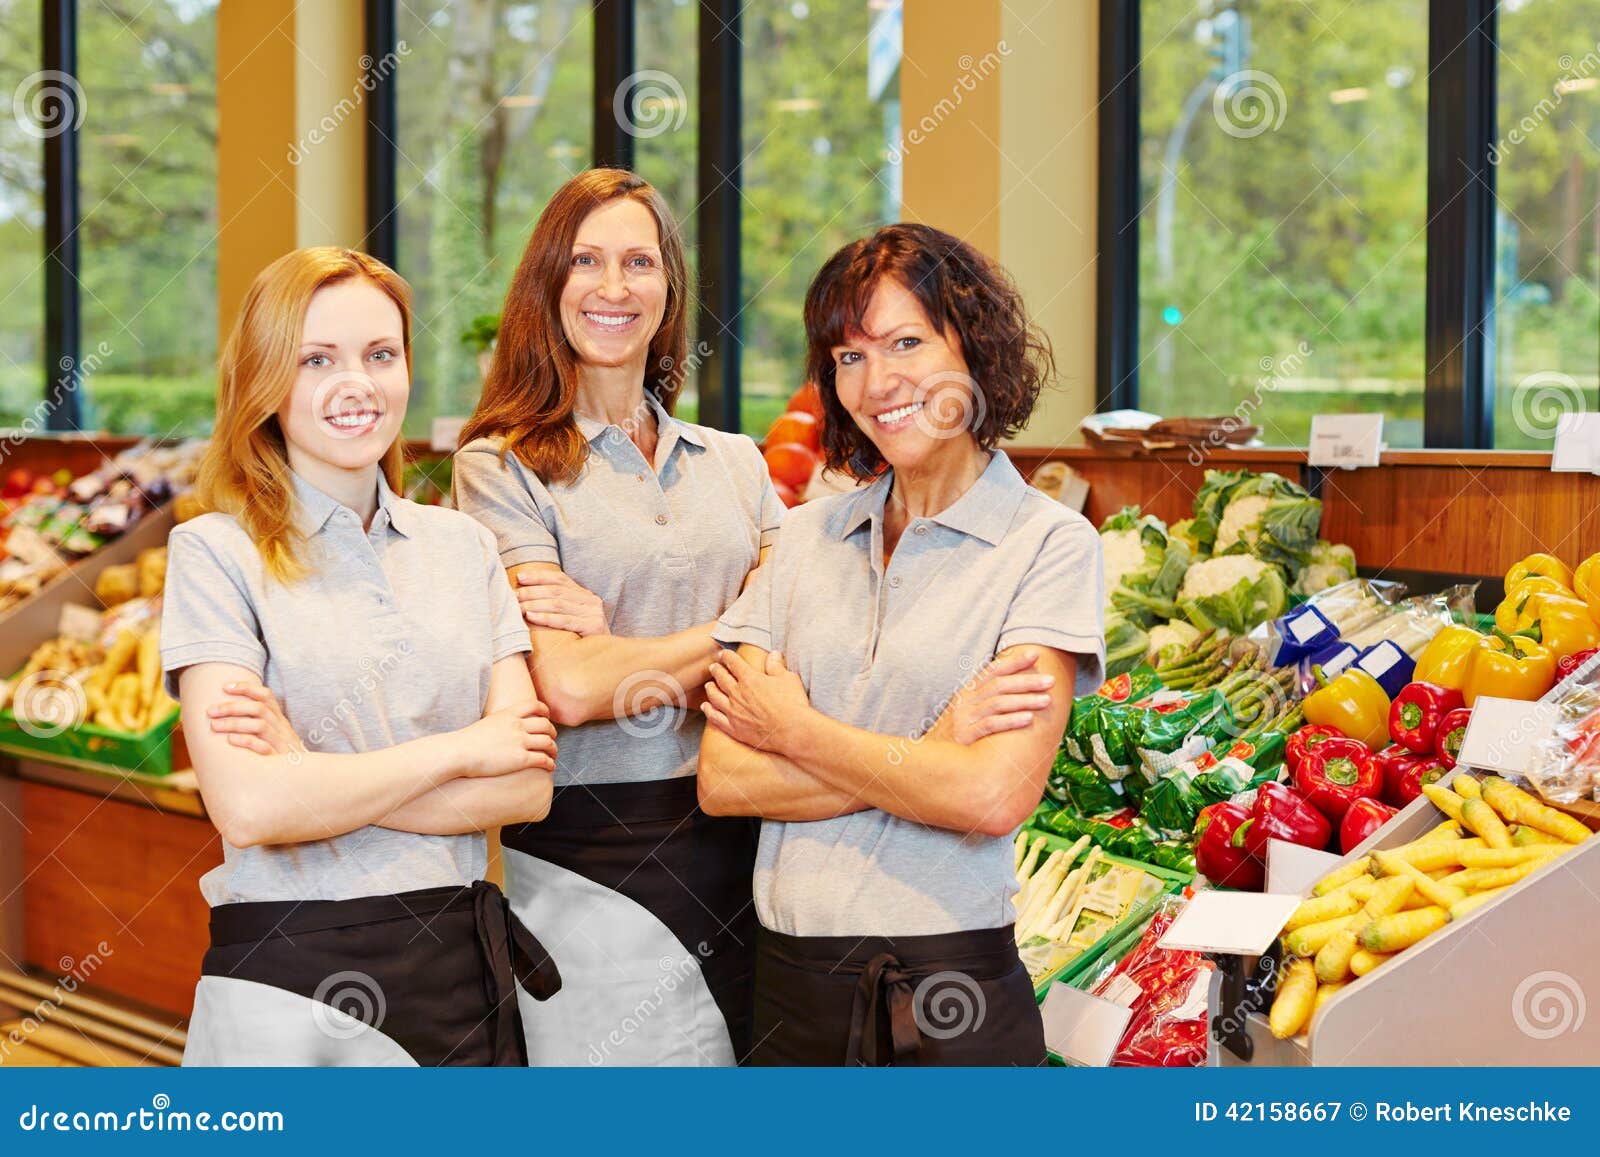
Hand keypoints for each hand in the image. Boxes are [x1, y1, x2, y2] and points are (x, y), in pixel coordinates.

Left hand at [207, 682, 304, 756]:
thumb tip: (226, 712)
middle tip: (210, 711)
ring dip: (234, 723)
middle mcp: (282, 729)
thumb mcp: (273, 738)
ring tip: (214, 726)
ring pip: (260, 725)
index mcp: (280, 720)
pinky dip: (246, 741)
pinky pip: (263, 747)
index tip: (225, 687)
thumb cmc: (278, 759)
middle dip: (232, 707)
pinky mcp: (279, 761)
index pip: (266, 696)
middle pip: (259, 709)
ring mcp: (282, 744)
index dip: (246, 687)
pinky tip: (230, 740)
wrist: (301, 781)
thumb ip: (257, 724)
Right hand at [458, 703, 557, 776]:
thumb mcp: (487, 723)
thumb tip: (503, 728)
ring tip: (552, 754)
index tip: (547, 717)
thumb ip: (501, 723)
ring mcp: (520, 742)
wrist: (460, 752)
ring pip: (548, 742)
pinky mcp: (521, 759)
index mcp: (509, 714)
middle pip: (546, 725)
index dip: (545, 711)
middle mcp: (517, 726)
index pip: (534, 705)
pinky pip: (543, 759)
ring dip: (553, 749)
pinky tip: (549, 767)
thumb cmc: (468, 741)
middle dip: (552, 732)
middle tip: (551, 738)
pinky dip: (550, 763)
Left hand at [517, 571, 608, 636]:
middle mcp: (591, 601)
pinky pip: (564, 620)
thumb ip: (558, 606)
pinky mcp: (593, 627)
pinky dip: (545, 617)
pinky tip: (530, 616)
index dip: (539, 577)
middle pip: (556, 591)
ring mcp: (593, 613)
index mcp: (585, 595)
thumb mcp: (573, 618)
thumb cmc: (582, 640)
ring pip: (558, 604)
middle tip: (514, 595)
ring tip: (518, 607)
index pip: (560, 579)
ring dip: (535, 604)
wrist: (607, 659)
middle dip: (532, 591)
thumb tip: (526, 597)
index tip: (520, 577)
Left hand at [702, 649, 811, 753]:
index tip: (724, 654)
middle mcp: (737, 694)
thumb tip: (774, 654)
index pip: (733, 662)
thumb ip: (776, 666)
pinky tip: (706, 707)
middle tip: (714, 667)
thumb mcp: (788, 678)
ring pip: (714, 697)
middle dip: (716, 670)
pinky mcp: (734, 728)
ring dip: (710, 689)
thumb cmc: (792, 703)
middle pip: (721, 678)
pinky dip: (709, 711)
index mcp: (749, 679)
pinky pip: (715, 718)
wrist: (792, 731)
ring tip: (709, 685)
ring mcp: (733, 712)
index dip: (727, 656)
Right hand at [927, 648, 1056, 743]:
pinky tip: (1028, 719)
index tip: (1035, 654)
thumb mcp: (967, 713)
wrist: (930, 760)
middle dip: (1027, 681)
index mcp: (967, 692)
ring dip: (1024, 700)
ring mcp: (964, 719)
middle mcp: (965, 702)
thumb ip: (986, 700)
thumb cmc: (955, 736)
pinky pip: (991, 725)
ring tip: (1046, 700)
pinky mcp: (965, 737)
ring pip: (998, 703)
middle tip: (1050, 680)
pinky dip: (1011, 720)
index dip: (1014, 661)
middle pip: (999, 685)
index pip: (992, 671)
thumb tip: (1017, 690)